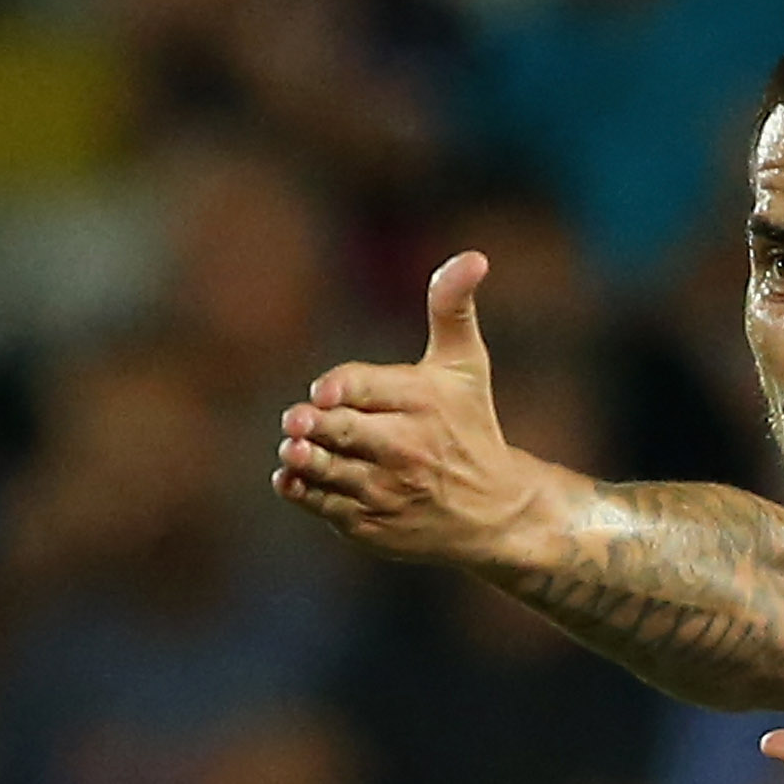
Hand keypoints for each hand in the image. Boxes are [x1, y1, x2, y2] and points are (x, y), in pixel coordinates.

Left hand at [273, 252, 569, 565]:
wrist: (492, 514)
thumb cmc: (470, 426)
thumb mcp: (466, 366)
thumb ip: (453, 308)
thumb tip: (472, 256)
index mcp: (424, 403)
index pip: (368, 388)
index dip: (339, 388)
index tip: (322, 392)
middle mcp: (408, 449)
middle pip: (344, 432)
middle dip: (312, 425)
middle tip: (295, 422)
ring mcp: (388, 491)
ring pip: (329, 472)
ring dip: (302, 460)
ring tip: (291, 450)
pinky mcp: (373, 527)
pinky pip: (326, 507)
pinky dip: (303, 493)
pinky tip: (291, 478)